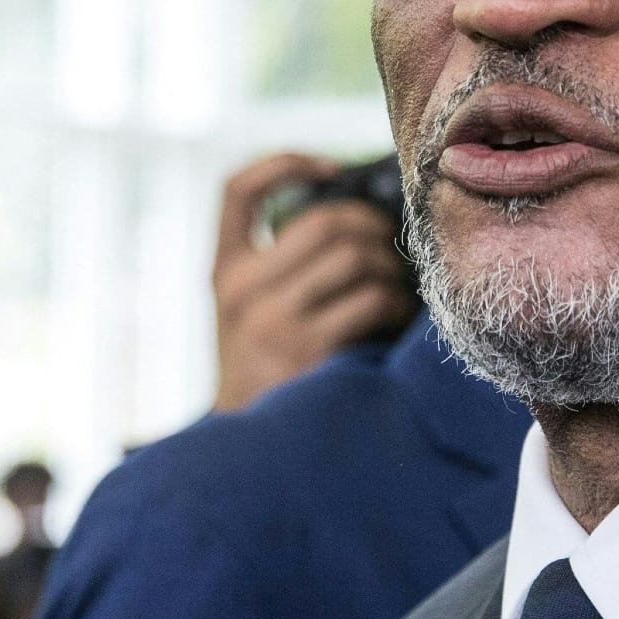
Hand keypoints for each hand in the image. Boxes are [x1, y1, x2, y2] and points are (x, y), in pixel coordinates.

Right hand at [211, 153, 419, 410]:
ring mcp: (271, 321)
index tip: (329, 166)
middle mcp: (240, 290)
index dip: (284, 162)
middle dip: (371, 226)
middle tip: (386, 248)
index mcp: (223, 272)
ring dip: (389, 268)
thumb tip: (364, 215)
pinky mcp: (307, 351)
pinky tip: (394, 319)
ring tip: (392, 289)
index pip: (237, 189)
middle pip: (324, 221)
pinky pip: (372, 300)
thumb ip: (280, 267)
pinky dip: (395, 304)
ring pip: (355, 257)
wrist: (245, 457)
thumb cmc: (268, 372)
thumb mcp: (248, 315)